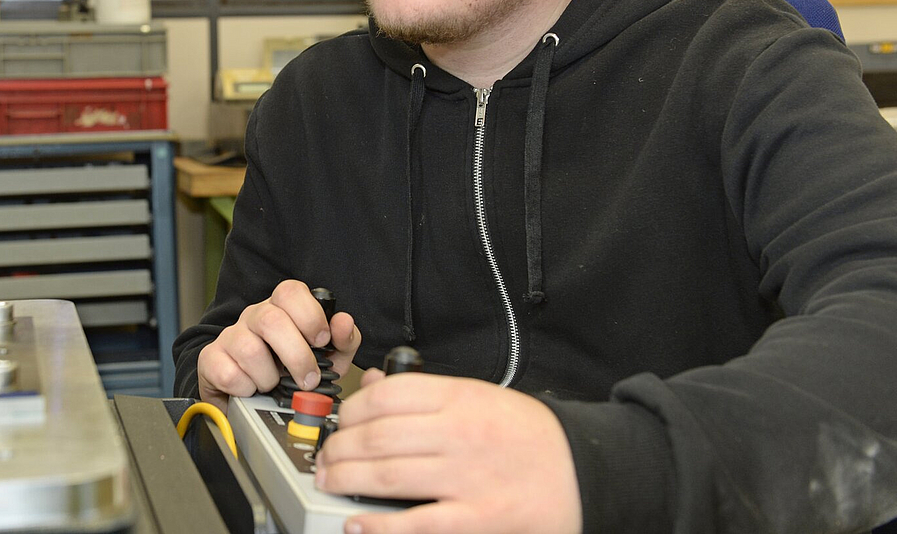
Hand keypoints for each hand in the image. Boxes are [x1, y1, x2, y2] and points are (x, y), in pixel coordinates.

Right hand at [197, 279, 360, 408]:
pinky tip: (251, 389)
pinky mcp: (211, 359)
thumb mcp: (326, 358)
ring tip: (274, 385)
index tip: (322, 341)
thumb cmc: (290, 371)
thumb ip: (342, 341)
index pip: (291, 292)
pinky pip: (229, 373)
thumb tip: (343, 323)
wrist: (250, 396)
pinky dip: (246, 389)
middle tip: (308, 379)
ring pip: (250, 350)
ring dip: (270, 377)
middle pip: (271, 320)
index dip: (310, 315)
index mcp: (282, 309)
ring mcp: (230, 336)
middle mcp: (254, 316)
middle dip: (297, 355)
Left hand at [315, 371, 581, 533]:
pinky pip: (415, 523)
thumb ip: (428, 395)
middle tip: (325, 457)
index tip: (339, 420)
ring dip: (346, 479)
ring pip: (386, 475)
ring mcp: (467, 479)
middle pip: (377, 436)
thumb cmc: (531, 437)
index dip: (350, 409)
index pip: (387, 395)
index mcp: (461, 398)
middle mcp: (460, 434)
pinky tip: (357, 523)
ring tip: (330, 482)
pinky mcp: (476, 519)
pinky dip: (379, 525)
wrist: (587, 472)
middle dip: (338, 447)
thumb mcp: (482, 397)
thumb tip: (371, 390)